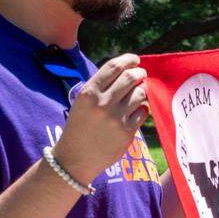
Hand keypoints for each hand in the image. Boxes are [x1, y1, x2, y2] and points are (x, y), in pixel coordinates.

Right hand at [53, 53, 147, 181]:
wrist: (75, 158)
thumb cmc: (79, 126)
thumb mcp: (82, 102)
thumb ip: (101, 87)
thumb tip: (126, 70)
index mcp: (89, 92)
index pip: (114, 67)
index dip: (128, 59)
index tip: (135, 59)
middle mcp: (103, 103)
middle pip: (130, 77)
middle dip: (139, 72)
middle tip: (141, 73)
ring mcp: (116, 118)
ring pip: (140, 93)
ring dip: (143, 89)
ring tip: (139, 92)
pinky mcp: (127, 132)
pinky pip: (143, 112)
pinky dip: (143, 108)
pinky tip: (137, 110)